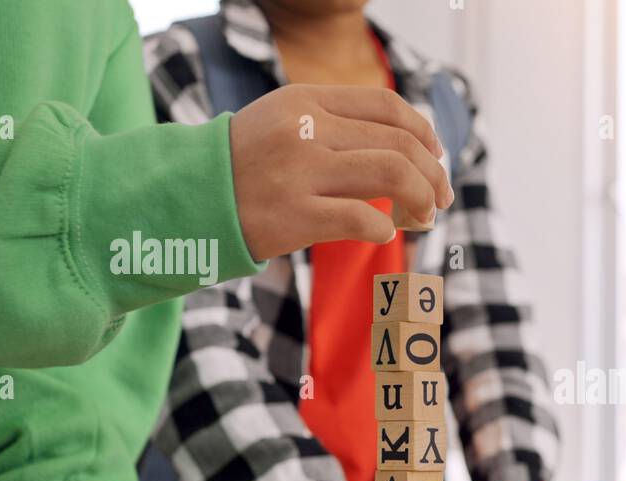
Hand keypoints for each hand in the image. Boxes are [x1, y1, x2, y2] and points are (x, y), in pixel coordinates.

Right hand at [229, 84, 454, 260]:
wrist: (183, 198)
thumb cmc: (244, 167)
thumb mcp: (284, 124)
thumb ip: (337, 127)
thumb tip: (409, 150)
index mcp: (306, 100)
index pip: (387, 106)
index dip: (424, 132)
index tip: (438, 157)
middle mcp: (306, 129)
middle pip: (399, 143)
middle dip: (433, 174)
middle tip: (442, 198)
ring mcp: (300, 171)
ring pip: (392, 173)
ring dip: (422, 198)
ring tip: (425, 217)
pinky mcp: (294, 215)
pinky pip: (362, 219)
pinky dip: (384, 229)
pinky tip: (384, 234)